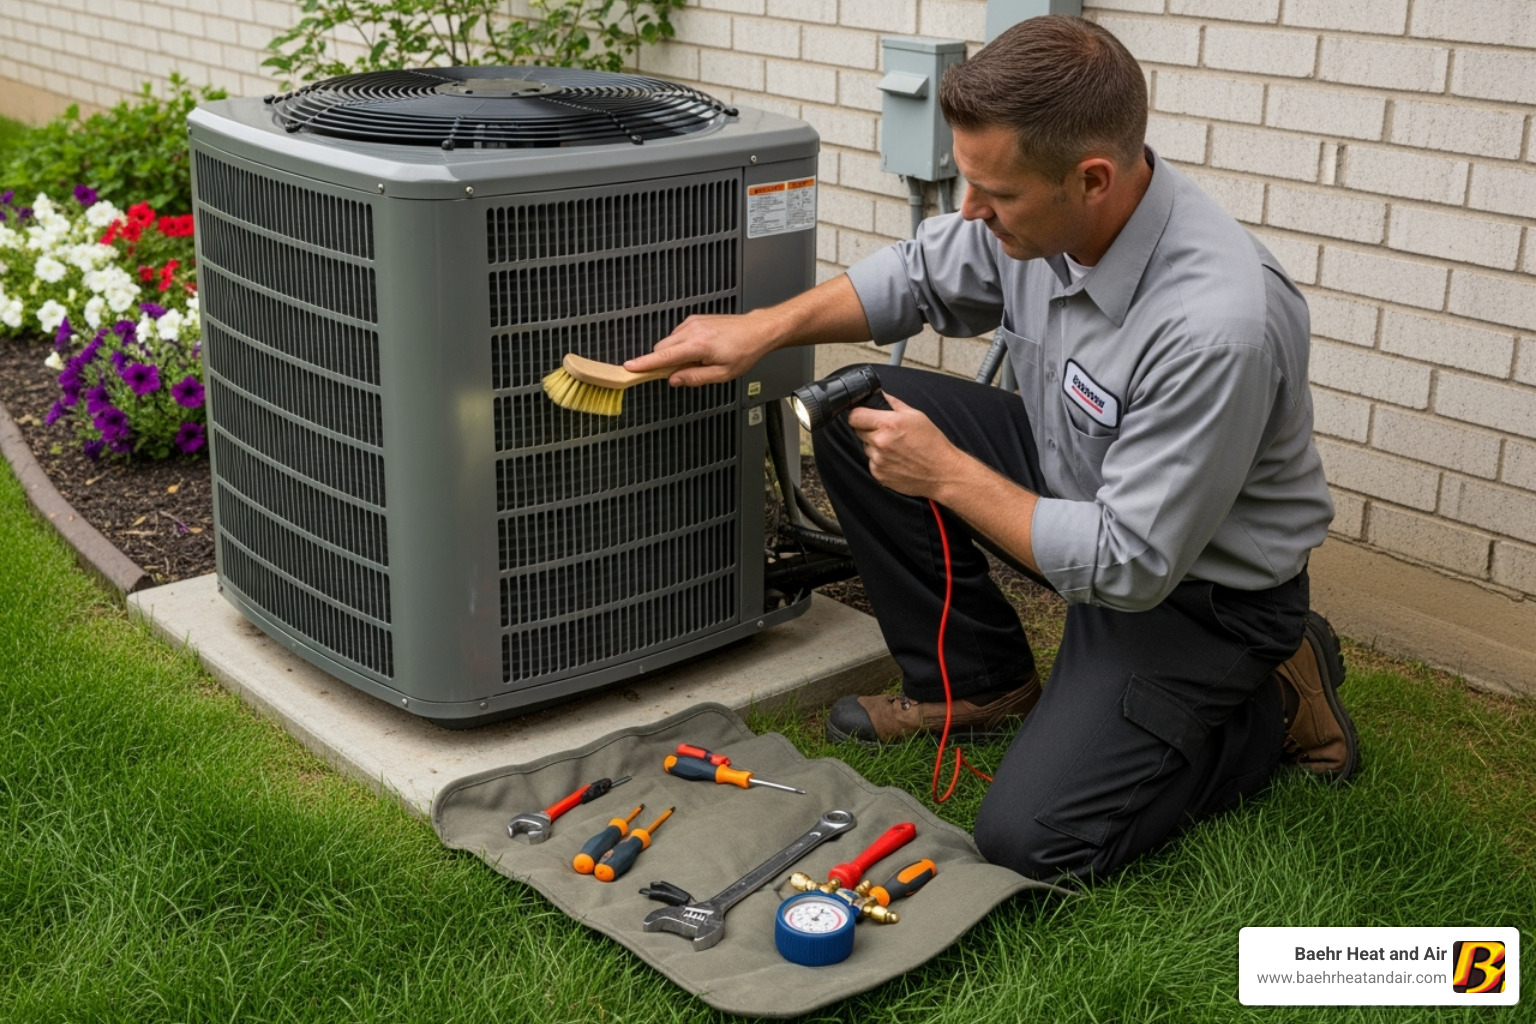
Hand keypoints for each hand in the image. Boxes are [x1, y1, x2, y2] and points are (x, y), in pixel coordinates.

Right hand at [623, 309, 783, 386]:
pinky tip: (700, 351)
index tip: (629, 367)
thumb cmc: (744, 352)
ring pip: (669, 342)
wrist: (757, 330)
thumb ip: (695, 378)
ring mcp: (692, 322)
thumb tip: (674, 380)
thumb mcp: (722, 374)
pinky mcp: (694, 319)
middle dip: (663, 363)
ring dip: (674, 354)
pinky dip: (681, 346)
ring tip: (699, 360)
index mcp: (698, 345)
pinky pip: (677, 336)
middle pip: (661, 349)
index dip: (644, 364)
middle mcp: (692, 330)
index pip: (664, 357)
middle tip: (682, 373)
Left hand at [846, 392, 961, 499]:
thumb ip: (893, 403)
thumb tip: (880, 395)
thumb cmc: (932, 444)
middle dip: (869, 429)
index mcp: (888, 424)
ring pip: (866, 447)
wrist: (942, 472)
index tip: (864, 415)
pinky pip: (872, 462)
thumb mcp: (916, 416)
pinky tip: (897, 459)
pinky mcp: (879, 474)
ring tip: (896, 447)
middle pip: (858, 431)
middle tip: (888, 431)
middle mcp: (880, 443)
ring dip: (875, 445)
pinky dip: (880, 460)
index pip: (854, 416)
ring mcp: (878, 460)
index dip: (859, 414)